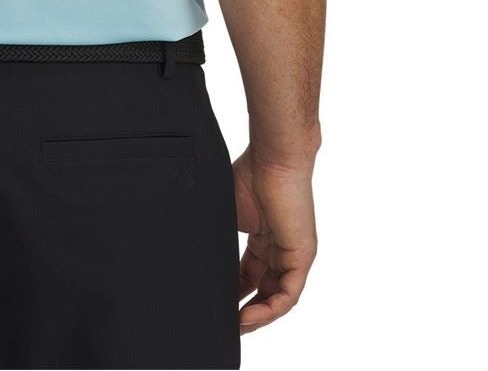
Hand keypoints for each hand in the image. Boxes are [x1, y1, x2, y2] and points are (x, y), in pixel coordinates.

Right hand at [231, 148, 317, 334]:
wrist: (272, 159)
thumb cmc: (248, 174)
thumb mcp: (226, 214)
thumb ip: (215, 236)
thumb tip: (185, 250)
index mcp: (261, 237)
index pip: (247, 275)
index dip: (232, 294)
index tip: (215, 308)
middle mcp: (279, 249)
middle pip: (262, 291)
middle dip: (244, 312)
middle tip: (224, 326)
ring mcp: (292, 255)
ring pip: (276, 298)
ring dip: (256, 317)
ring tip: (235, 328)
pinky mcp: (302, 258)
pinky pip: (288, 294)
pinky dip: (269, 310)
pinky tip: (249, 317)